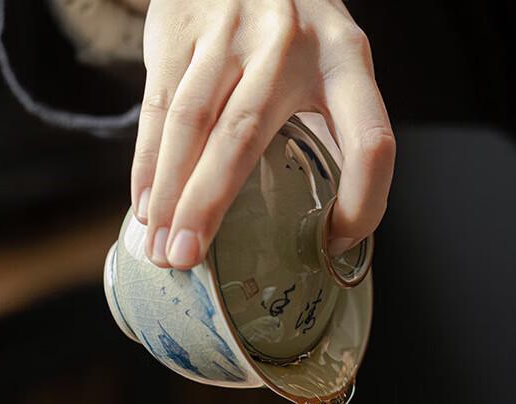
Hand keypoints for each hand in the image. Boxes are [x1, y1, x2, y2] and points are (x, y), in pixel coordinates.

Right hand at [131, 0, 394, 267]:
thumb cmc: (295, 33)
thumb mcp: (333, 64)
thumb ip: (333, 128)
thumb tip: (323, 230)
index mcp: (346, 59)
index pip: (371, 141)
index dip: (363, 202)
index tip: (333, 243)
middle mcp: (287, 43)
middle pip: (243, 136)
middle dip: (209, 206)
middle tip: (187, 259)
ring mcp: (228, 32)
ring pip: (189, 124)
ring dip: (169, 195)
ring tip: (159, 249)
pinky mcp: (180, 31)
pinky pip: (157, 108)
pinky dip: (147, 165)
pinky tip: (144, 207)